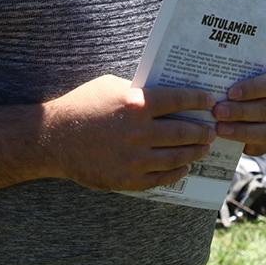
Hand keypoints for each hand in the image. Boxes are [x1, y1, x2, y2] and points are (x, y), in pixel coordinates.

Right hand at [42, 75, 216, 191]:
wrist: (53, 138)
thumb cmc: (82, 106)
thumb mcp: (111, 86)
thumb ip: (139, 90)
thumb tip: (167, 92)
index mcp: (136, 103)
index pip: (179, 99)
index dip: (199, 100)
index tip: (210, 101)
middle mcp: (139, 131)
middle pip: (184, 131)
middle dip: (203, 129)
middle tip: (212, 128)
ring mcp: (134, 158)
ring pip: (177, 156)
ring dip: (195, 151)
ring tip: (203, 147)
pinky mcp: (127, 178)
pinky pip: (161, 177)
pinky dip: (177, 171)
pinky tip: (184, 166)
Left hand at [212, 62, 265, 155]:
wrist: (265, 91)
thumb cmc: (254, 76)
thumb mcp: (253, 68)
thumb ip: (242, 70)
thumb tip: (220, 72)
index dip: (252, 89)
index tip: (231, 93)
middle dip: (241, 112)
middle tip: (218, 111)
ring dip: (241, 131)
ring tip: (220, 128)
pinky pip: (264, 146)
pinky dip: (246, 144)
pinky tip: (229, 140)